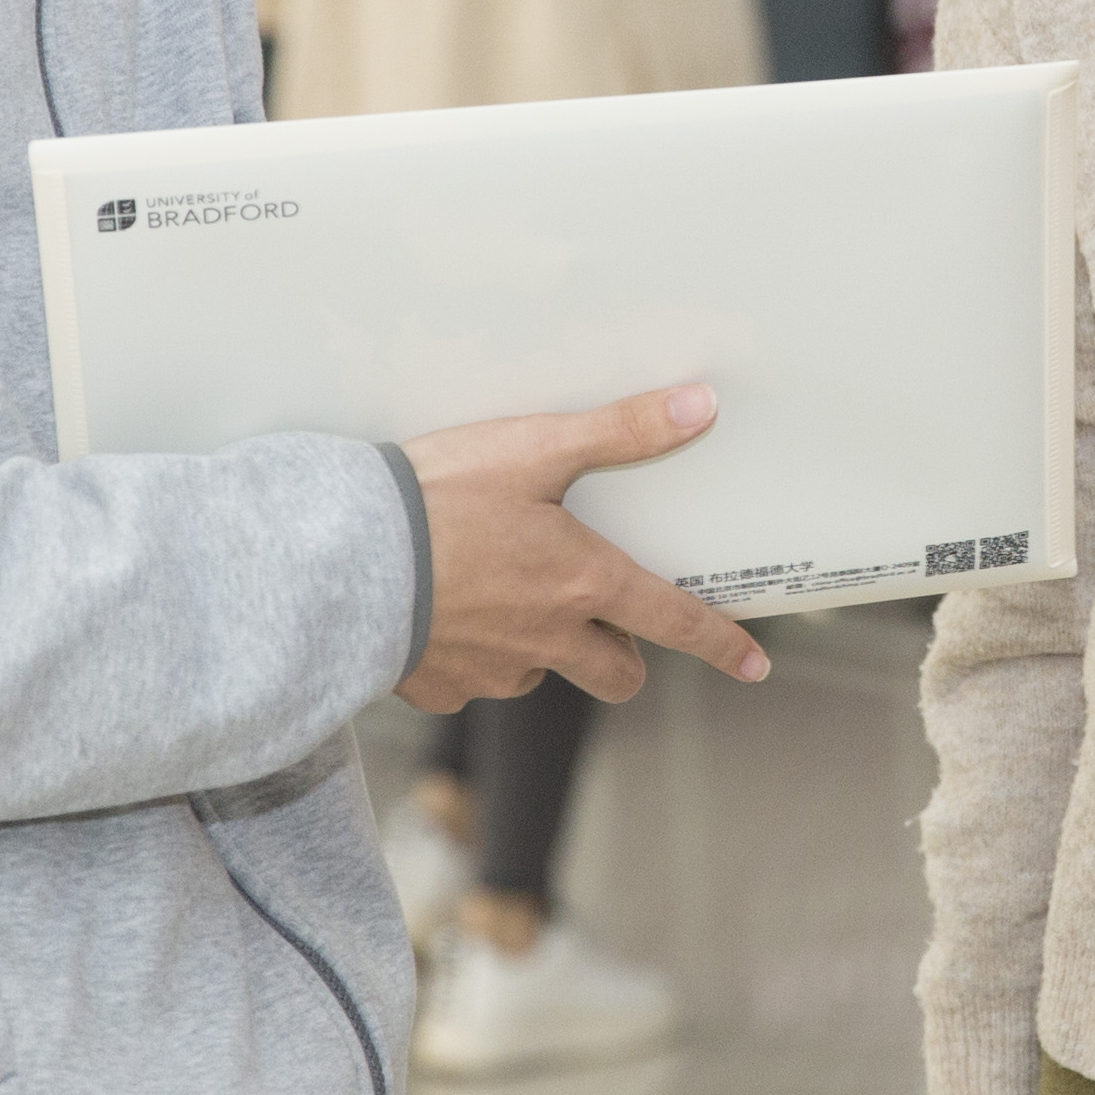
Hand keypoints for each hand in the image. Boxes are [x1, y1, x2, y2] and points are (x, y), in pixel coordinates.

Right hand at [394, 384, 768, 710]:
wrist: (340, 558)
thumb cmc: (438, 499)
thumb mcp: (534, 448)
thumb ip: (620, 430)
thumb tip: (699, 406)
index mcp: (582, 583)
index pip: (671, 621)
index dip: (719, 643)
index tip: (754, 666)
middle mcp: (548, 638)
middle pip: (614, 675)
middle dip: (620, 659)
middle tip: (606, 630)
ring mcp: (493, 671)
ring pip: (541, 672)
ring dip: (539, 648)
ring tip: (498, 595)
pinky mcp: (440, 688)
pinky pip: (473, 682)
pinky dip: (471, 657)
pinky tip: (442, 614)